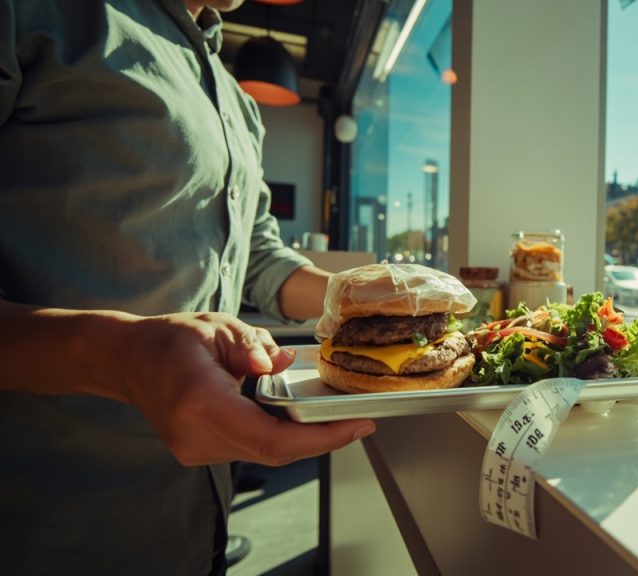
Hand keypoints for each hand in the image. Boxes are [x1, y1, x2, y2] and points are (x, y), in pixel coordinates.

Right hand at [121, 312, 374, 466]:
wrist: (126, 360)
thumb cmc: (170, 339)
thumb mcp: (217, 326)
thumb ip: (252, 347)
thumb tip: (280, 363)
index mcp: (202, 402)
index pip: (273, 438)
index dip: (321, 439)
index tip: (357, 426)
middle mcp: (198, 435)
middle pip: (275, 450)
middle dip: (321, 437)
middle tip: (358, 421)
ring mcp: (195, 450)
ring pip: (265, 451)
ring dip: (299, 435)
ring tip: (328, 414)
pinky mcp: (199, 452)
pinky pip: (250, 447)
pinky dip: (277, 432)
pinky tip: (292, 415)